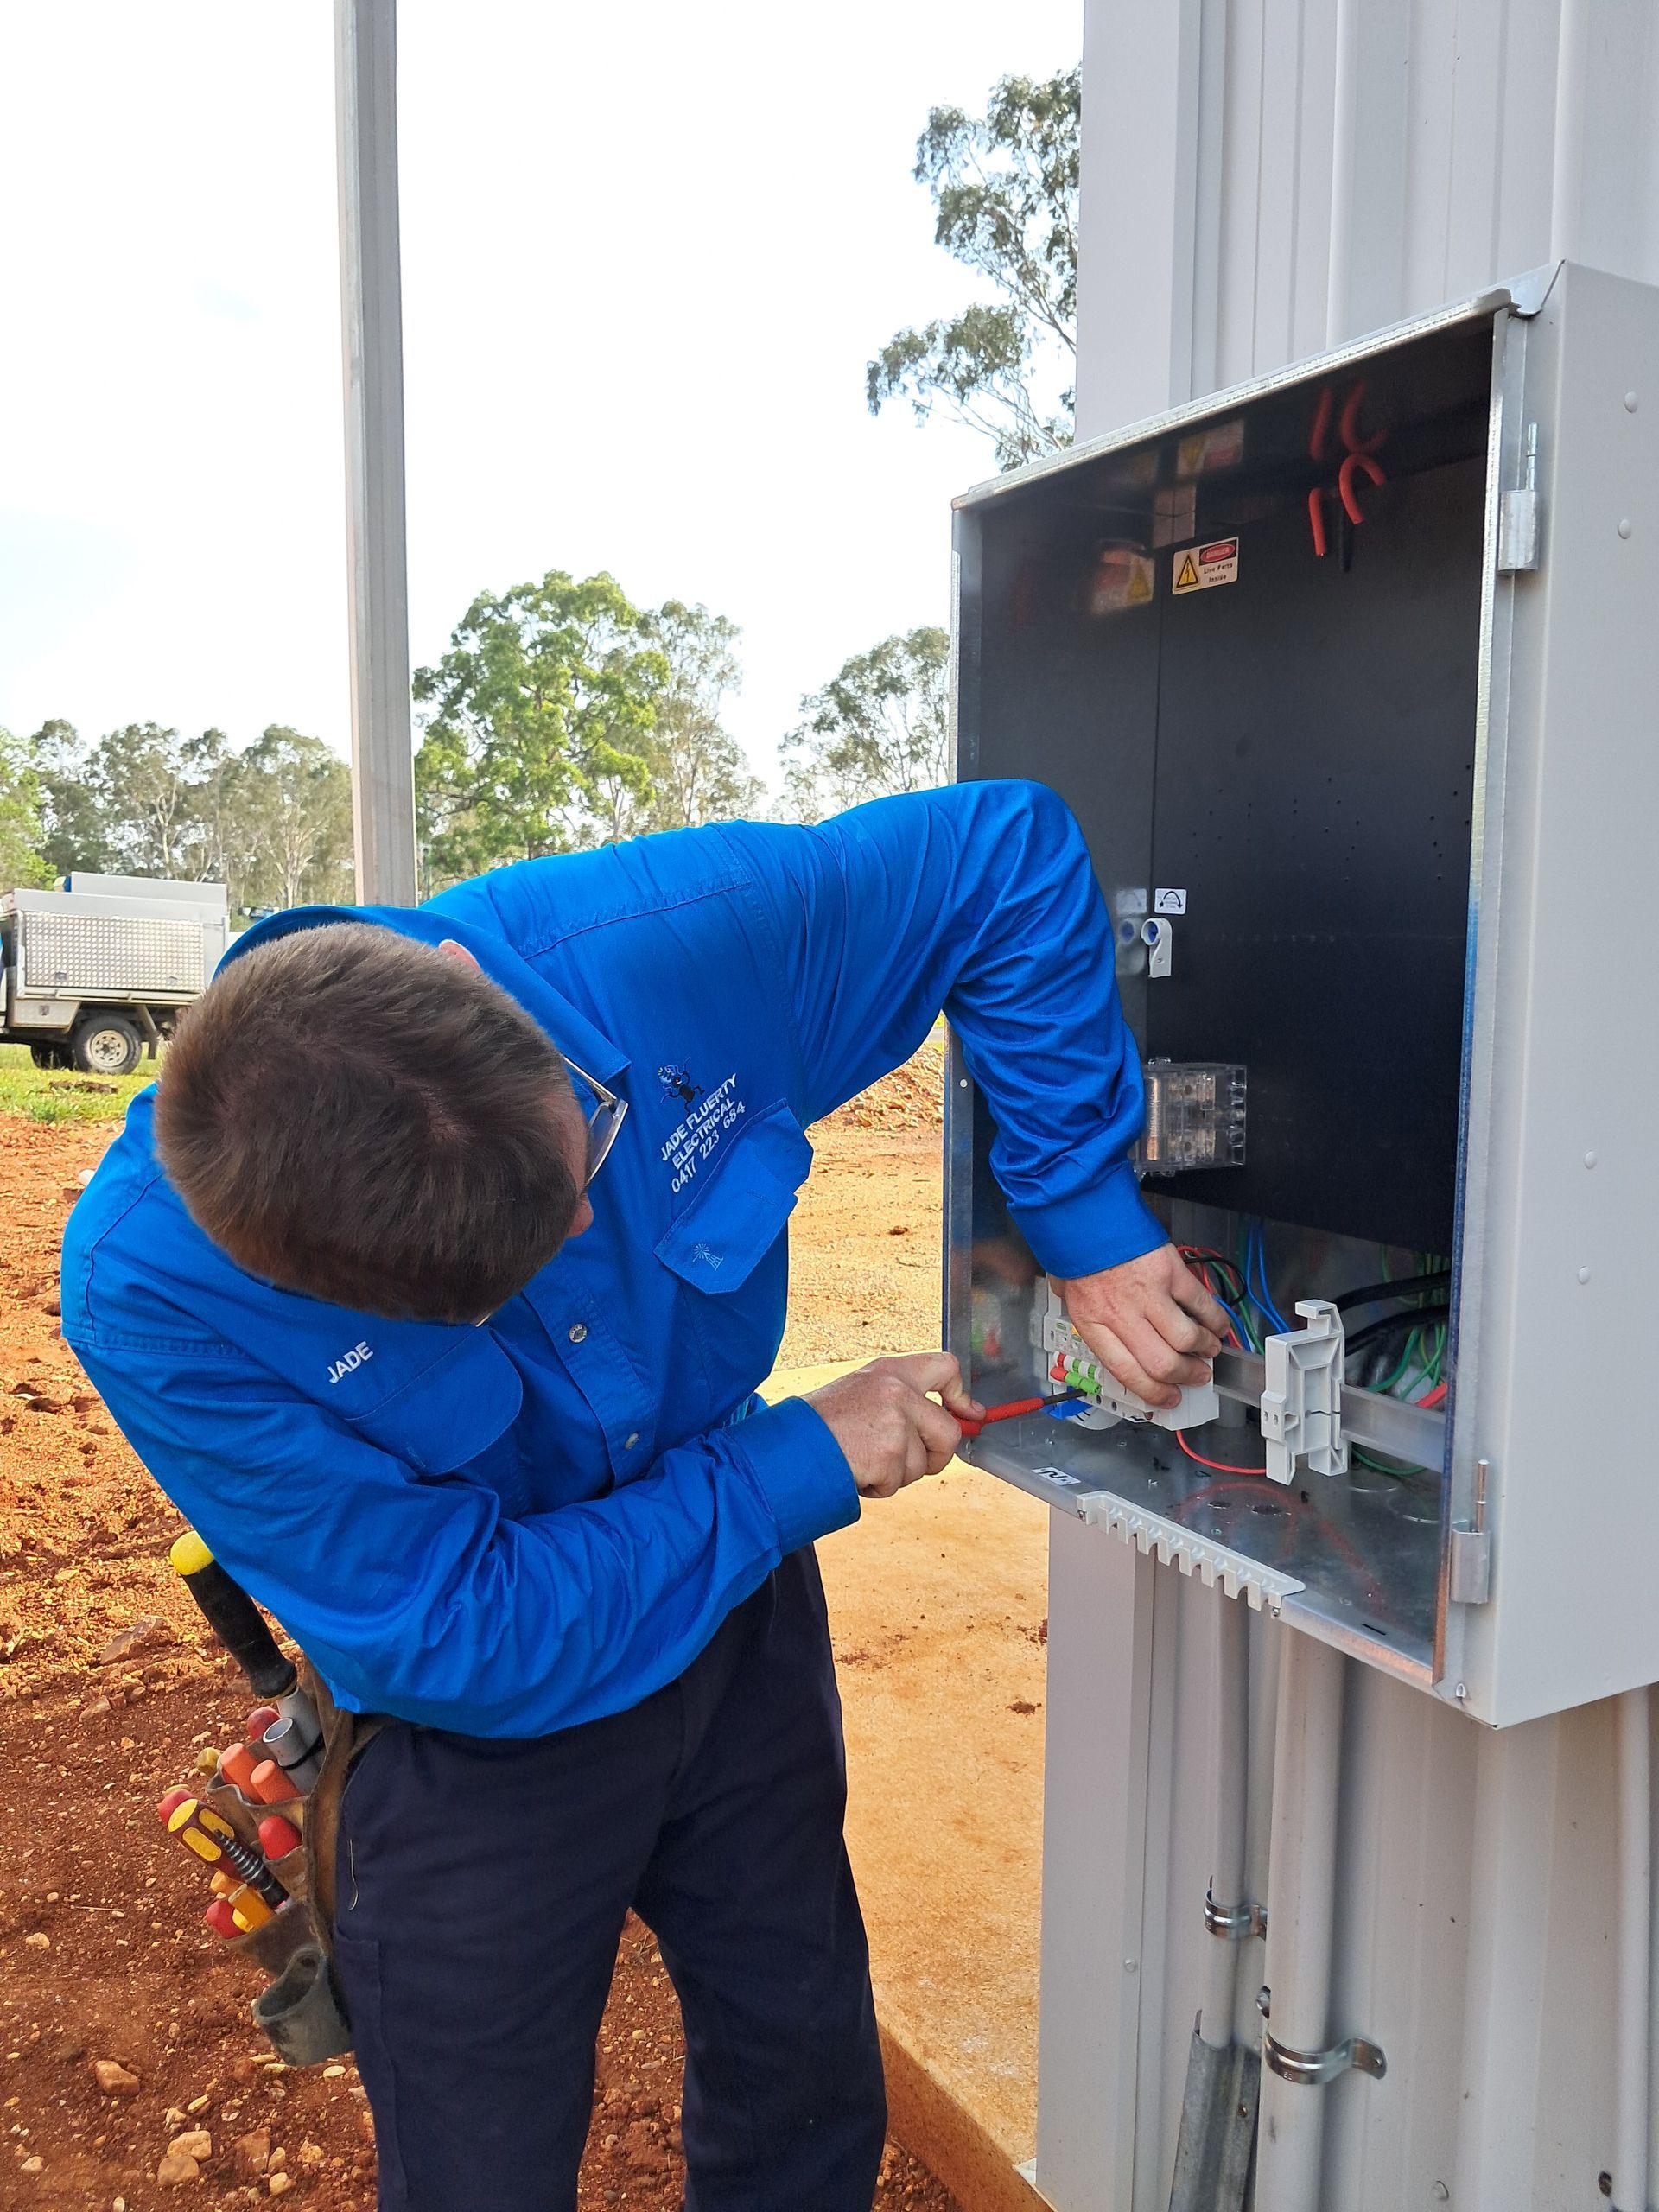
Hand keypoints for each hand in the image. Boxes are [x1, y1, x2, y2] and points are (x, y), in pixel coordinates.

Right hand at [806, 1353, 984, 1498]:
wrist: (788, 1444)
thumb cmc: (820, 1422)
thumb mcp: (861, 1393)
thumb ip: (901, 1400)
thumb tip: (953, 1419)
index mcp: (891, 1372)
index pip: (946, 1368)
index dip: (961, 1396)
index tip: (969, 1414)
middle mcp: (898, 1392)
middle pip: (948, 1432)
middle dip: (935, 1456)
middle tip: (906, 1462)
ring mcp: (896, 1425)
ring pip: (922, 1465)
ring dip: (895, 1473)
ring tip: (862, 1458)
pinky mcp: (889, 1456)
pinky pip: (897, 1483)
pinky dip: (877, 1486)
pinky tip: (855, 1469)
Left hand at [1056, 1246, 1228, 1410]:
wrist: (1082, 1209)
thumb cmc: (1074, 1251)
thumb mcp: (1067, 1294)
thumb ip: (1090, 1319)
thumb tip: (1109, 1337)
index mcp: (1093, 1324)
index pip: (1128, 1373)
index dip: (1154, 1393)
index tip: (1169, 1398)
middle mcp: (1121, 1313)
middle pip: (1162, 1363)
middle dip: (1186, 1377)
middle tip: (1196, 1376)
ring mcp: (1148, 1292)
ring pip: (1186, 1338)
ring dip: (1204, 1350)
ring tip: (1209, 1351)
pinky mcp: (1169, 1271)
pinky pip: (1200, 1303)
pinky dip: (1216, 1318)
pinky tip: (1219, 1325)